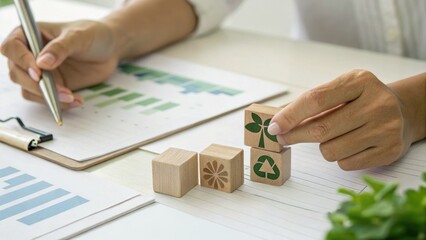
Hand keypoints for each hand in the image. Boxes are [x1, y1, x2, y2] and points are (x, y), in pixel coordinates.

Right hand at [0, 20, 119, 108]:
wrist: (110, 49)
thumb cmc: (93, 35)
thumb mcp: (79, 37)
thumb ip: (60, 48)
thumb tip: (41, 63)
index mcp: (30, 34)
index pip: (12, 47)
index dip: (21, 61)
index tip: (38, 72)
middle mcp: (30, 54)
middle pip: (17, 73)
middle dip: (37, 85)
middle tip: (61, 90)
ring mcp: (40, 72)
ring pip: (29, 90)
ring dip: (48, 97)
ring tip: (73, 96)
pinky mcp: (51, 86)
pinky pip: (46, 99)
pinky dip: (59, 104)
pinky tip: (77, 100)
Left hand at [267, 70, 417, 169]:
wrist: (402, 112)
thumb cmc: (362, 100)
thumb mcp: (341, 89)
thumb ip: (311, 102)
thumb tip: (278, 120)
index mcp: (360, 81)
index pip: (316, 99)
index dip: (291, 115)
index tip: (274, 126)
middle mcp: (377, 103)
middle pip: (321, 128)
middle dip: (296, 135)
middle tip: (283, 137)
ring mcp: (386, 128)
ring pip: (330, 150)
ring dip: (322, 147)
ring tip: (333, 136)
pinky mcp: (389, 151)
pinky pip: (345, 163)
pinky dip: (339, 157)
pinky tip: (349, 145)